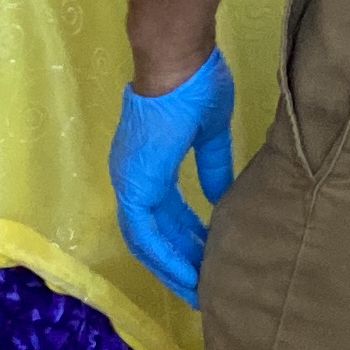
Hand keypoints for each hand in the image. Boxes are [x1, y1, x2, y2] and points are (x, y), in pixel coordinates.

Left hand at [112, 50, 236, 305]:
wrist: (178, 59)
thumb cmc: (195, 84)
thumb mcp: (210, 133)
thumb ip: (211, 167)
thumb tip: (219, 198)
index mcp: (146, 161)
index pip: (162, 213)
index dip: (183, 238)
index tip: (208, 257)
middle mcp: (131, 176)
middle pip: (152, 233)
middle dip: (178, 261)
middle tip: (204, 286)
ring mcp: (129, 181)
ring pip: (146, 240)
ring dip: (173, 266)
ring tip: (200, 290)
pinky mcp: (135, 185)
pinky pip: (147, 235)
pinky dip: (167, 258)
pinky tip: (190, 276)